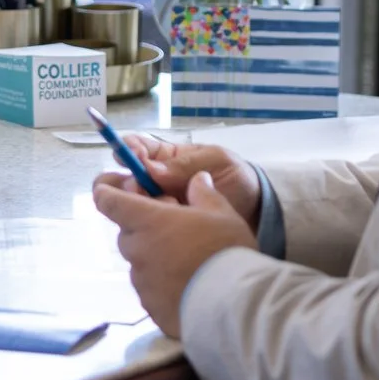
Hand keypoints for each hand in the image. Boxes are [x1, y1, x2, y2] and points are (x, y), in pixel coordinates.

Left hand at [90, 169, 256, 337]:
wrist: (233, 305)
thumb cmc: (226, 251)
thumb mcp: (222, 213)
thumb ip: (204, 193)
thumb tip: (198, 179)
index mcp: (148, 221)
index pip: (108, 201)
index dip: (107, 194)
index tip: (111, 192)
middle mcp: (137, 250)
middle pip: (127, 233)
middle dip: (143, 229)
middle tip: (173, 230)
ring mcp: (142, 282)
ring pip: (138, 263)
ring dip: (153, 258)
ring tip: (186, 263)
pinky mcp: (150, 307)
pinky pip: (149, 290)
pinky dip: (161, 286)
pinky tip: (186, 287)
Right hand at [121, 136, 261, 228]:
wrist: (255, 211)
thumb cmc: (236, 177)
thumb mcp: (215, 161)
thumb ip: (186, 165)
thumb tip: (152, 170)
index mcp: (167, 158)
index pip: (136, 149)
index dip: (127, 149)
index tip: (129, 155)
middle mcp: (156, 183)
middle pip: (124, 181)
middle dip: (123, 183)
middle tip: (136, 187)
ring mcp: (160, 208)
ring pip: (131, 207)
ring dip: (136, 206)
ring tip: (155, 207)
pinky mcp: (165, 230)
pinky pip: (145, 229)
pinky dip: (146, 227)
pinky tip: (158, 226)